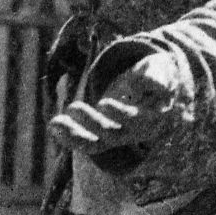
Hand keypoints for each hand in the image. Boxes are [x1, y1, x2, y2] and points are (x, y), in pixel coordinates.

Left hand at [50, 51, 184, 160]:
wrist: (155, 87)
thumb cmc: (156, 74)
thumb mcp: (161, 70)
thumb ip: (156, 76)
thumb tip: (147, 85)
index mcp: (152, 116)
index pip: (135, 121)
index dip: (119, 115)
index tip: (103, 103)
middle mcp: (137, 131)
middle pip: (115, 134)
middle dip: (92, 123)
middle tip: (73, 106)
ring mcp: (121, 137)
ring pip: (98, 144)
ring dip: (76, 134)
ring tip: (56, 122)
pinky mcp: (107, 138)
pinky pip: (88, 144)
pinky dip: (70, 138)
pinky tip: (54, 127)